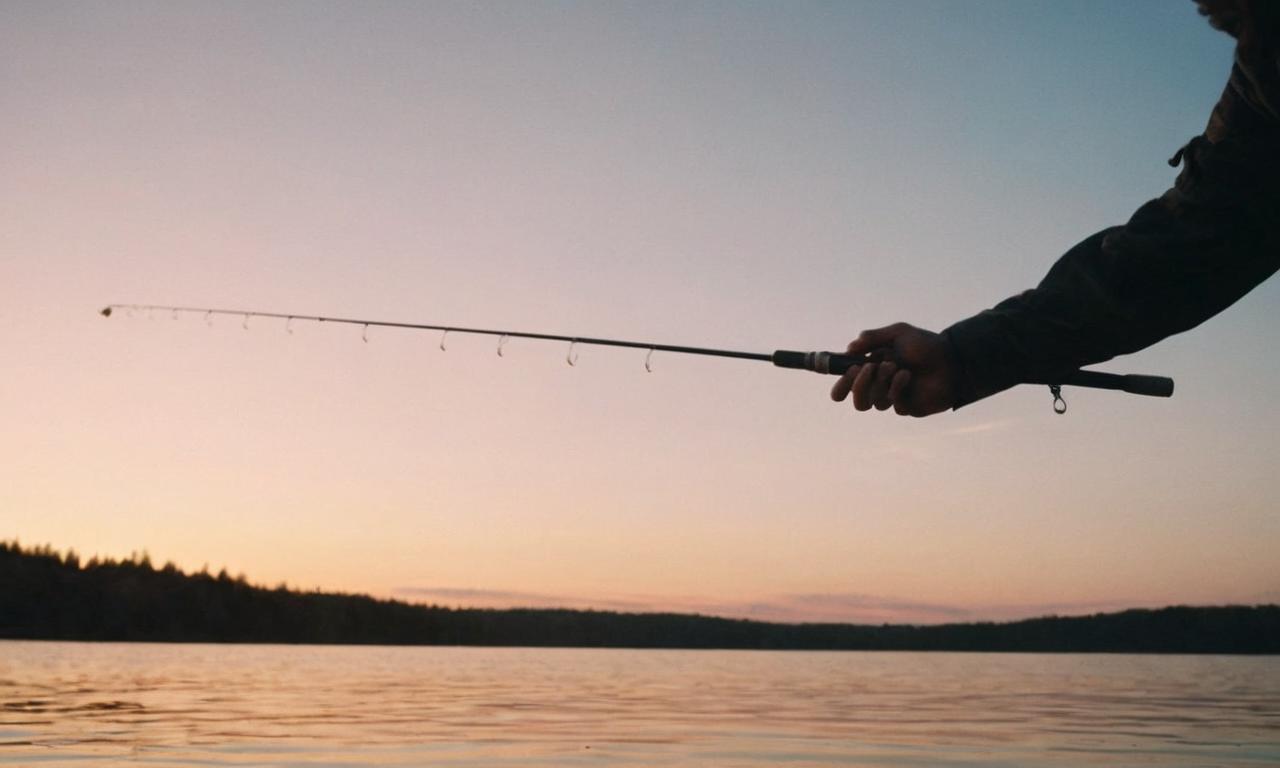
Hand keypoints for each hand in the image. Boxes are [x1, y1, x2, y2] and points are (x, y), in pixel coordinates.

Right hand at [829, 323, 956, 416]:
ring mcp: (893, 398)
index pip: (847, 385)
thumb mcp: (899, 333)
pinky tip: (908, 375)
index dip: (841, 384)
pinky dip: (897, 387)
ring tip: (895, 366)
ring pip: (872, 403)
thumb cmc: (926, 345)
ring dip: (880, 382)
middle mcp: (881, 386)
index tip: (846, 370)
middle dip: (856, 385)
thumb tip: (850, 348)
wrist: (952, 359)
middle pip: (856, 400)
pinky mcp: (907, 407)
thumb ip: (873, 337)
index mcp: (873, 370)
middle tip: (866, 368)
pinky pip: (893, 404)